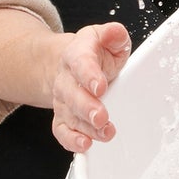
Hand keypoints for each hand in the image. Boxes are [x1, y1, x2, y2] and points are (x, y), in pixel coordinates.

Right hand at [51, 22, 132, 153]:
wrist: (68, 64)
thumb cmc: (92, 53)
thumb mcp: (103, 37)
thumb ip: (113, 35)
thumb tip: (116, 33)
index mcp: (76, 55)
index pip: (80, 63)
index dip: (89, 75)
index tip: (100, 86)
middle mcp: (66, 79)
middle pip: (72, 94)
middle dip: (86, 107)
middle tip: (101, 116)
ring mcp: (63, 100)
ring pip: (69, 115)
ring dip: (86, 127)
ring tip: (104, 132)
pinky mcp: (63, 117)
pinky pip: (62, 130)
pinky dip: (71, 140)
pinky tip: (85, 144)